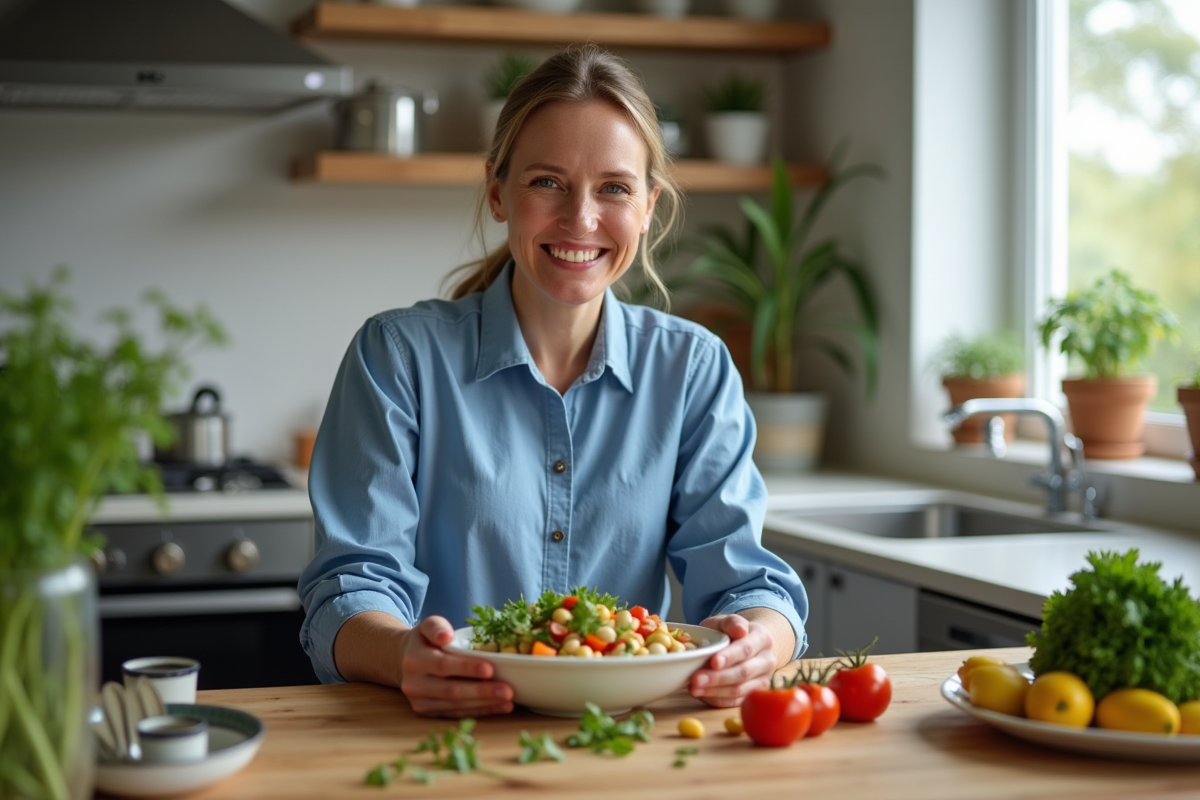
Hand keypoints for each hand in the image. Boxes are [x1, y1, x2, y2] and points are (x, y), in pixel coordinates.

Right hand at [398, 616, 513, 717]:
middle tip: (507, 690)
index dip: (467, 668)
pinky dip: (480, 711)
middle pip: (451, 690)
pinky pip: (456, 714)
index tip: (490, 669)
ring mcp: (420, 702)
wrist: (405, 660)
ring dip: (484, 704)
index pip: (443, 665)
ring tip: (508, 700)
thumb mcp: (428, 626)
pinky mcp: (427, 713)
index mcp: (414, 660)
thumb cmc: (425, 641)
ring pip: (455, 705)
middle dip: (481, 691)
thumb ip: (436, 627)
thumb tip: (446, 636)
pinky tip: (500, 707)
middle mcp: (414, 684)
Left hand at [687, 614, 776, 707]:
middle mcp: (767, 660)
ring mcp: (763, 679)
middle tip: (695, 679)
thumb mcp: (728, 621)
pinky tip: (702, 695)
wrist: (749, 643)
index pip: (746, 649)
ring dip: (715, 691)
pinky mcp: (755, 694)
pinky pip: (736, 701)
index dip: (729, 657)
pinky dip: (718, 699)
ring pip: (739, 690)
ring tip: (694, 688)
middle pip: (743, 672)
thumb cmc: (733, 631)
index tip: (713, 662)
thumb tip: (740, 630)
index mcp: (762, 638)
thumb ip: (731, 623)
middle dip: (717, 678)